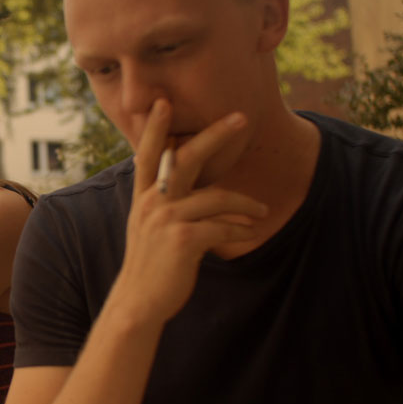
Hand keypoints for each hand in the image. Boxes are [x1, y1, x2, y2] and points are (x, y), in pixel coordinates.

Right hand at [115, 99, 268, 324]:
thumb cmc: (151, 264)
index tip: (163, 102)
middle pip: (184, 158)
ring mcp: (166, 220)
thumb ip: (164, 203)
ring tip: (263, 211)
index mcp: (143, 197)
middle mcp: (152, 203)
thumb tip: (194, 187)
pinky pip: (223, 226)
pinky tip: (251, 232)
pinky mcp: (184, 240)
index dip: (154, 128)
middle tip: (241, 117)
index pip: (148, 154)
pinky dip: (241, 229)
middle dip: (214, 135)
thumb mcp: (149, 227)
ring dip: (246, 203)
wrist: (139, 302)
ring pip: (216, 197)